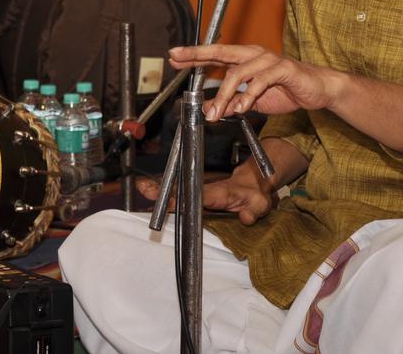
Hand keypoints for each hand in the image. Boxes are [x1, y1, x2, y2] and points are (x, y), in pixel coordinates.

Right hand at [136, 173, 276, 225]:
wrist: (255, 185)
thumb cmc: (256, 194)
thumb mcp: (261, 202)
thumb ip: (255, 210)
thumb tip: (246, 217)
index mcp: (219, 193)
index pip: (198, 195)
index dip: (184, 198)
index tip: (167, 200)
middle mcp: (207, 192)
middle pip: (182, 191)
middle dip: (162, 190)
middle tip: (143, 188)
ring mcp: (202, 195)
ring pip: (178, 193)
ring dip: (160, 192)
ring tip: (142, 189)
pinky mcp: (199, 199)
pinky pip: (181, 198)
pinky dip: (165, 196)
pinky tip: (150, 194)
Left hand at [168, 44, 333, 121]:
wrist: (317, 90)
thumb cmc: (285, 90)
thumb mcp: (252, 101)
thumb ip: (231, 103)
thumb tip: (209, 110)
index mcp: (245, 59)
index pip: (215, 54)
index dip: (194, 55)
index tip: (173, 56)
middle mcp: (253, 54)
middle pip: (221, 51)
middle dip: (197, 55)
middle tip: (178, 59)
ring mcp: (268, 60)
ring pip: (237, 73)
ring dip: (224, 95)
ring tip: (216, 114)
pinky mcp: (282, 69)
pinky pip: (259, 81)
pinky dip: (247, 96)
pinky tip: (240, 109)